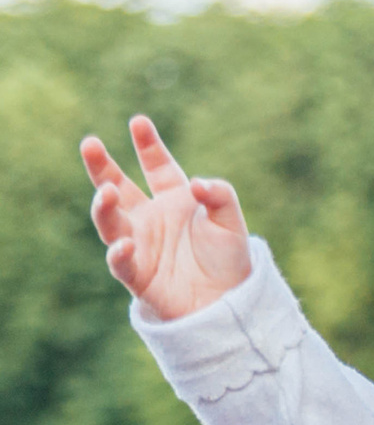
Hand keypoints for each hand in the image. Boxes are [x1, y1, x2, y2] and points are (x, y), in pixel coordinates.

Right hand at [79, 115, 252, 319]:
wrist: (231, 302)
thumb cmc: (229, 260)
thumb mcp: (231, 222)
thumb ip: (220, 195)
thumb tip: (196, 183)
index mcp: (174, 200)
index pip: (157, 167)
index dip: (147, 145)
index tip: (138, 122)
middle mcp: (150, 218)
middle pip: (118, 187)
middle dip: (102, 166)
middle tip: (90, 143)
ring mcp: (139, 244)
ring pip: (110, 221)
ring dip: (104, 206)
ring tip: (108, 191)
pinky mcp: (138, 274)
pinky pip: (121, 262)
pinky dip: (120, 252)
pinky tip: (127, 244)